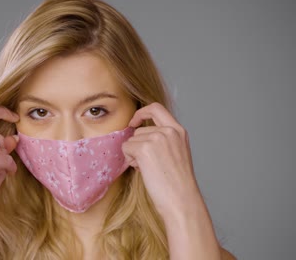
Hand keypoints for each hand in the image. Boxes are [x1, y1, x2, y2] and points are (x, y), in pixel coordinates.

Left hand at [122, 102, 202, 221]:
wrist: (181, 200)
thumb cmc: (177, 183)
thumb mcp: (176, 153)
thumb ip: (163, 140)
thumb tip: (137, 134)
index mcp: (179, 131)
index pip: (156, 108)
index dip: (141, 112)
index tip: (134, 122)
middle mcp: (169, 131)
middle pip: (139, 130)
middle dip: (137, 146)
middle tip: (147, 164)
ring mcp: (157, 138)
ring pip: (131, 140)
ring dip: (134, 155)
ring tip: (149, 169)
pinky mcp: (144, 148)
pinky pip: (126, 148)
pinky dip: (130, 160)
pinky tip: (143, 170)